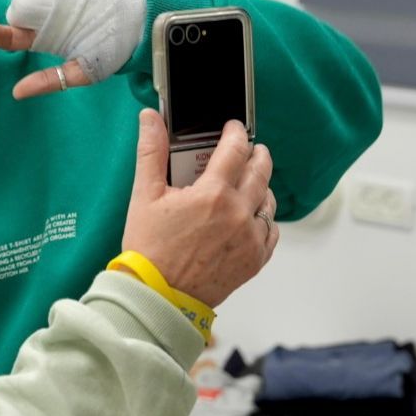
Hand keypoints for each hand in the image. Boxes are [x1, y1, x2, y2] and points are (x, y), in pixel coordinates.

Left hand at [0, 0, 144, 99]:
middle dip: (1, 25)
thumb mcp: (82, 72)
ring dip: (9, 0)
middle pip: (15, 19)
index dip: (1, 37)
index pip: (16, 40)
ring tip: (3, 3)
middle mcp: (44, 19)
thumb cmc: (113, 50)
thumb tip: (17, 93)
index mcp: (46, 40)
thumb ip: (50, 81)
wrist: (139, 22)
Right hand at [119, 109, 276, 307]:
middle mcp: (238, 213)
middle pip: (260, 170)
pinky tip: (251, 217)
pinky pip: (271, 231)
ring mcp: (250, 238)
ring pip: (268, 200)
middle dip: (256, 154)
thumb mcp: (144, 196)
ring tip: (249, 183)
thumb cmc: (149, 250)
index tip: (233, 129)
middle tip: (250, 149)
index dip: (236, 133)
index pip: (236, 149)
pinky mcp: (255, 259)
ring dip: (261, 185)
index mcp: (213, 193)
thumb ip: (152, 152)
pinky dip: (264, 219)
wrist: (158, 296)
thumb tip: (151, 119)